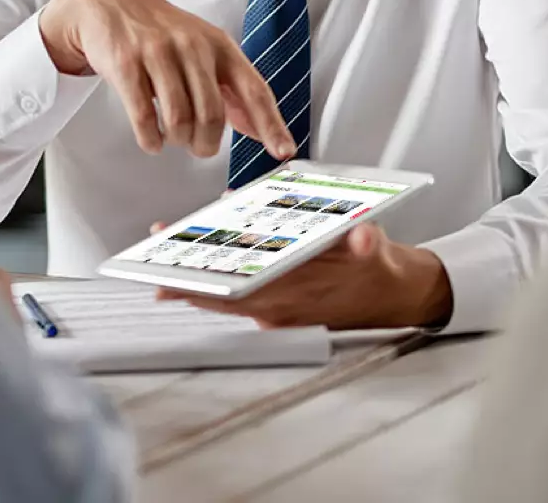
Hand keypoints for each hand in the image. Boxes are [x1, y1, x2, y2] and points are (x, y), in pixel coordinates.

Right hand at [39, 0, 295, 158]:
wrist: (108, 5)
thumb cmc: (160, 33)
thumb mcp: (202, 50)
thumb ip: (230, 88)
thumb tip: (258, 127)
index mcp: (218, 45)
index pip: (253, 89)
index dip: (270, 124)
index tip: (283, 150)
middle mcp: (192, 46)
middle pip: (211, 114)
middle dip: (205, 143)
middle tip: (198, 147)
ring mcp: (158, 53)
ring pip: (178, 119)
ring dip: (177, 139)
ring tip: (172, 138)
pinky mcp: (126, 64)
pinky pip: (143, 116)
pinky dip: (150, 139)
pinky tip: (152, 139)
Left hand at [152, 221, 453, 329]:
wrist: (394, 295)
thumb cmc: (374, 267)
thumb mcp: (374, 247)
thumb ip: (364, 241)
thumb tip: (362, 235)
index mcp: (300, 291)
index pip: (244, 293)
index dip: (209, 290)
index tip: (177, 285)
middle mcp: (283, 307)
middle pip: (225, 299)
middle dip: (188, 285)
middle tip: (153, 274)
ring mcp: (279, 312)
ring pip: (228, 301)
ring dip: (196, 285)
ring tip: (165, 265)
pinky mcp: (278, 311)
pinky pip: (240, 299)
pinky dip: (217, 287)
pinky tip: (200, 267)